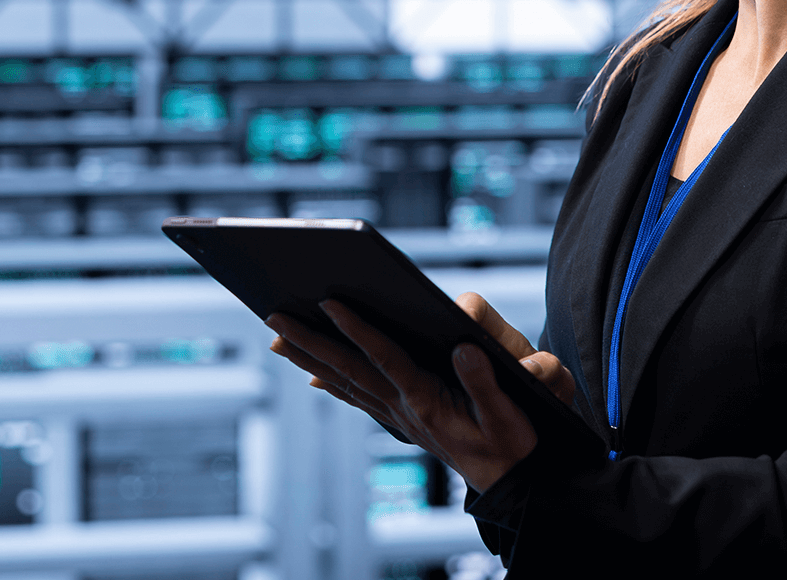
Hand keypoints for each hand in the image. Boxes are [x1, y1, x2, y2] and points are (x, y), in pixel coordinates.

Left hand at [266, 297, 562, 491]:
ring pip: (344, 381)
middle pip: (348, 368)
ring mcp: (398, 415)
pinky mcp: (401, 420)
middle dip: (310, 341)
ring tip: (278, 339)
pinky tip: (314, 375)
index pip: (384, 357)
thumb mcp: (507, 414)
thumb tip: (464, 348)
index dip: (357, 330)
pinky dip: (332, 383)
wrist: (513, 483)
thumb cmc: (513, 444)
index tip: (330, 303)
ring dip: (310, 359)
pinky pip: (357, 397)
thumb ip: (484, 383)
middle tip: (274, 318)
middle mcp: (402, 407)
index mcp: (426, 400)